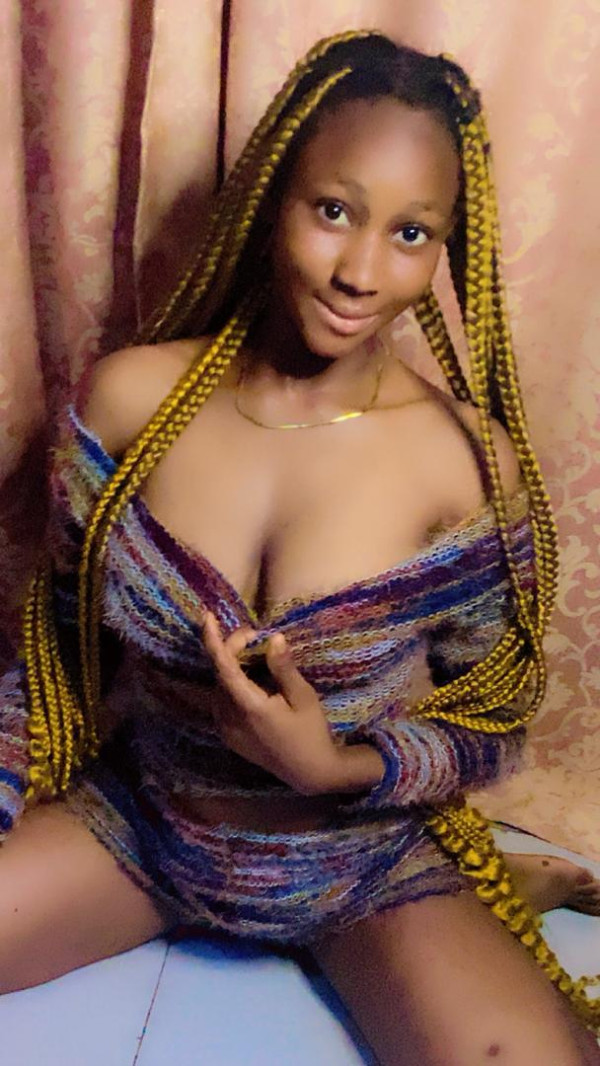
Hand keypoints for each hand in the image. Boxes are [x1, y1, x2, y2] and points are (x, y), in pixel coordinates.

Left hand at [201, 611, 345, 794]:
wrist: (309, 772)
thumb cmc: (311, 732)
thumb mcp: (303, 697)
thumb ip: (283, 668)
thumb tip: (273, 637)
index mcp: (250, 708)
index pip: (223, 667)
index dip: (213, 640)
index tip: (206, 616)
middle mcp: (231, 719)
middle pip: (221, 673)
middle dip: (233, 649)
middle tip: (257, 637)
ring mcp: (226, 730)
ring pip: (219, 687)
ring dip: (231, 666)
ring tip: (255, 655)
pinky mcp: (228, 736)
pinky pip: (221, 702)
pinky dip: (230, 684)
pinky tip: (250, 679)